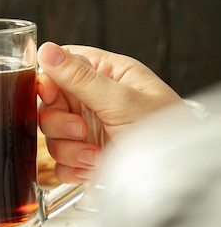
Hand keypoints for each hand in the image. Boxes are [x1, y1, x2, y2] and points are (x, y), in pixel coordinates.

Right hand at [37, 42, 182, 182]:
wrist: (179, 176)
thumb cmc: (165, 131)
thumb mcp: (121, 99)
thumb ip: (80, 77)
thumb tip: (47, 50)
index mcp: (105, 74)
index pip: (60, 67)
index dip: (48, 82)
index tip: (51, 94)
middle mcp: (93, 100)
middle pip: (50, 105)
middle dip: (60, 124)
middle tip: (81, 131)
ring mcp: (88, 130)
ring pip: (51, 136)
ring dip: (69, 149)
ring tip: (94, 154)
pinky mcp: (85, 157)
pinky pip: (59, 162)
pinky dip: (72, 168)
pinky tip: (92, 167)